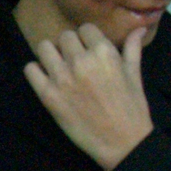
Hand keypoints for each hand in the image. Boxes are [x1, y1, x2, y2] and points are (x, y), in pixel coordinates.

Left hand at [22, 24, 153, 170]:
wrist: (122, 142)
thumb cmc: (131, 107)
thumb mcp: (134, 74)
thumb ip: (133, 48)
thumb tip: (139, 28)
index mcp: (104, 53)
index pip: (85, 28)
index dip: (87, 38)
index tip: (89, 50)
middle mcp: (81, 61)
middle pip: (64, 37)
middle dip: (70, 46)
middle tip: (75, 61)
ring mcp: (62, 77)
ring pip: (44, 47)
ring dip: (51, 55)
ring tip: (59, 67)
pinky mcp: (47, 94)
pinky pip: (30, 69)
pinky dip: (36, 71)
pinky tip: (47, 79)